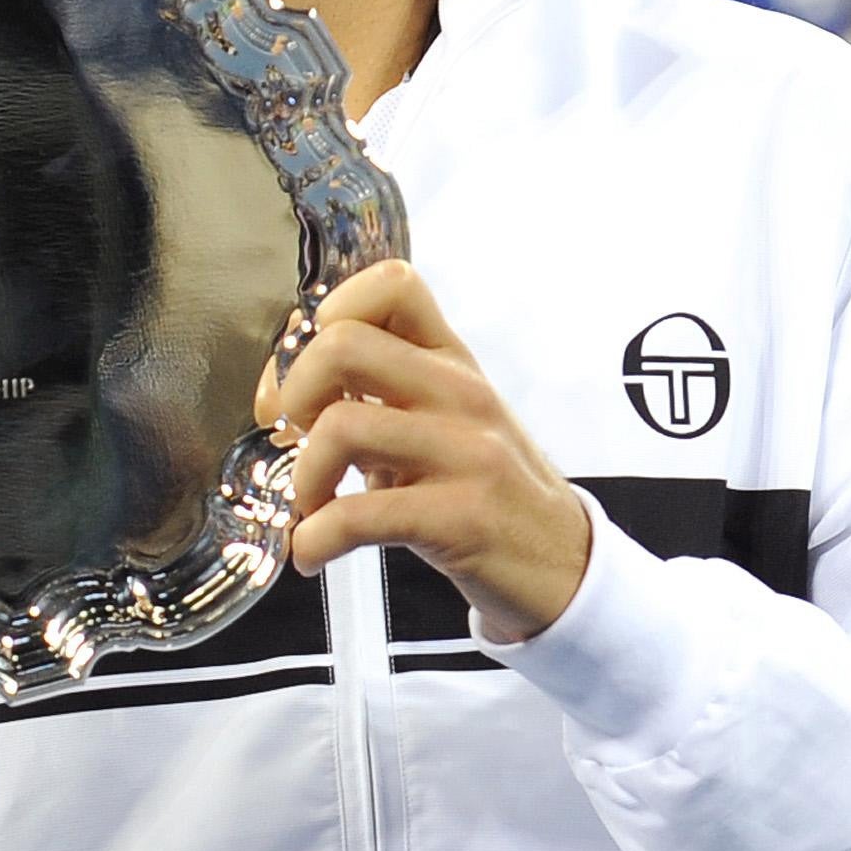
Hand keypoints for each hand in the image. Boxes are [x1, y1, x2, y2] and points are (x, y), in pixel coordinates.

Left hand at [258, 261, 591, 638]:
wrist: (563, 565)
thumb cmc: (492, 493)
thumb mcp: (448, 424)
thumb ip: (383, 396)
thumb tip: (287, 389)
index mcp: (454, 363)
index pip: (391, 285)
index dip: (328, 316)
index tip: (309, 371)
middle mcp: (462, 395)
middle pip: (343, 345)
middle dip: (294, 392)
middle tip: (298, 436)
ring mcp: (467, 453)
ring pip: (342, 426)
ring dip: (302, 476)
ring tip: (310, 506)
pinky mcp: (460, 517)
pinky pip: (357, 517)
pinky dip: (313, 540)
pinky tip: (312, 553)